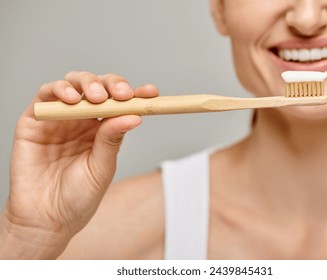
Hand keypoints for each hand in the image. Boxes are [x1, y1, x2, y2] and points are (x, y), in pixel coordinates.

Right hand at [1, 71, 158, 257]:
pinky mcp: (34, 120)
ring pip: (74, 83)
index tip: (151, 92)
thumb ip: (112, 140)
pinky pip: (45, 94)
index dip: (136, 94)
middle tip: (122, 95)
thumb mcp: (102, 168)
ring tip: (97, 98)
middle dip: (113, 84)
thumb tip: (134, 115)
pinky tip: (72, 99)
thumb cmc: (77, 197)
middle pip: (99, 87)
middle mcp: (82, 120)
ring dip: (88, 82)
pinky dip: (60, 89)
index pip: (121, 104)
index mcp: (102, 131)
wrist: (45, 219)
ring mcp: (59, 117)